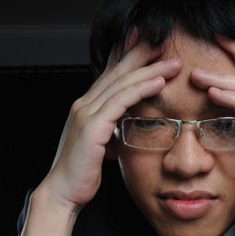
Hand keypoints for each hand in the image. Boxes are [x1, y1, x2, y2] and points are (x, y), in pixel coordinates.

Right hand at [39, 33, 181, 215]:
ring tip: (171, 63)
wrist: (63, 192)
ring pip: (122, 83)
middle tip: (164, 43)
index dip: (129, 59)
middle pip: (117, 72)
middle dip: (141, 55)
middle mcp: (84, 105)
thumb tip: (118, 137)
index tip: (149, 48)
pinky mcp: (93, 126)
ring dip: (150, 70)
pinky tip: (158, 82)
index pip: (110, 76)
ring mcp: (87, 113)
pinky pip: (121, 101)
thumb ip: (107, 136)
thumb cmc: (80, 175)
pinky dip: (141, 89)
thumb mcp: (98, 149)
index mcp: (86, 109)